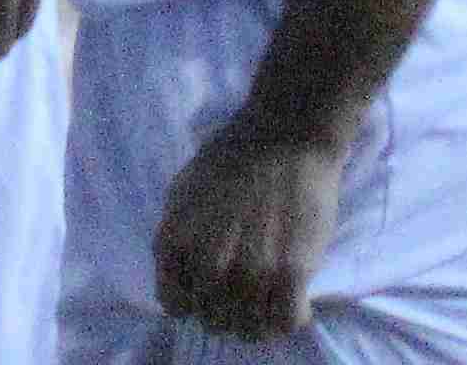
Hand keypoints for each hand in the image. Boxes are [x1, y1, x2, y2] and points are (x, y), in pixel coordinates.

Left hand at [153, 115, 344, 341]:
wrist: (283, 139)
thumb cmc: (230, 160)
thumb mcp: (181, 194)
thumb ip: (177, 235)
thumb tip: (179, 275)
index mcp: (175, 240)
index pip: (174, 303)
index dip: (191, 305)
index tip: (206, 298)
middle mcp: (208, 261)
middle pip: (212, 319)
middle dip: (224, 316)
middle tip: (242, 303)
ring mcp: (251, 270)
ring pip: (249, 327)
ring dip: (256, 324)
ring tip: (266, 306)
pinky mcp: (292, 272)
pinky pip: (285, 321)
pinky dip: (287, 321)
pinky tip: (292, 303)